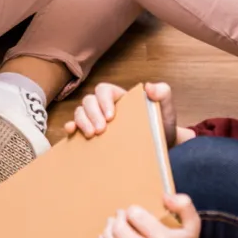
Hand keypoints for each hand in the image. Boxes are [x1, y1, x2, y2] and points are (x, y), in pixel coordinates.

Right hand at [65, 79, 193, 146]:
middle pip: (89, 100)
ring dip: (82, 121)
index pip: (104, 90)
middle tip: (101, 130)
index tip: (111, 116)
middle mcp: (105, 107)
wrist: (161, 150)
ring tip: (91, 135)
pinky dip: (71, 127)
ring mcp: (97, 121)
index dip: (103, 100)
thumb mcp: (165, 110)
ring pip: (80, 112)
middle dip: (92, 114)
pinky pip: (76, 127)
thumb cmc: (161, 127)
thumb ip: (163, 93)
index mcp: (120, 97)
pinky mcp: (92, 135)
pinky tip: (72, 132)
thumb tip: (150, 86)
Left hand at [96, 196, 221, 237]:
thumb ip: (183, 204)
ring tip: (112, 225)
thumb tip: (164, 196)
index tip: (134, 211)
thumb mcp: (193, 223)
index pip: (136, 216)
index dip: (132, 210)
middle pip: (119, 229)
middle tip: (120, 216)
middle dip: (117, 218)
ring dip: (108, 229)